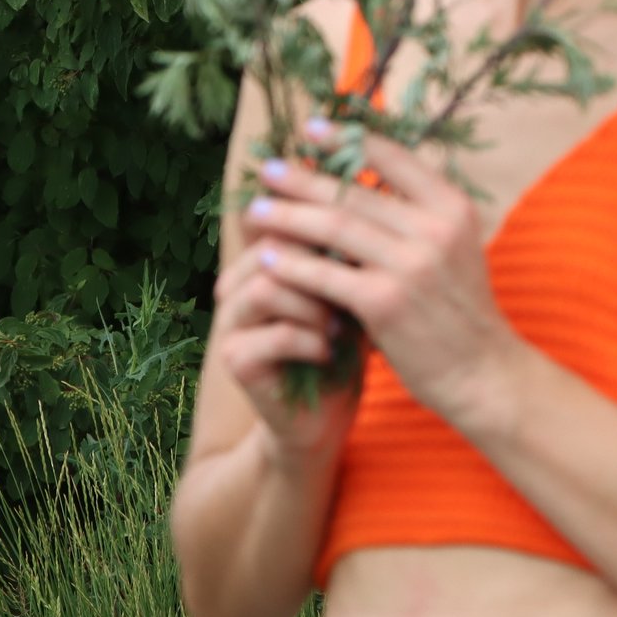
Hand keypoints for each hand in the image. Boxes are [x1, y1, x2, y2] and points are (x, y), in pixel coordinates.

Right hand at [209, 200, 360, 466]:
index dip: (322, 220)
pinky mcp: (237, 361)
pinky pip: (274, 335)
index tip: (365, 233)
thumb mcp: (351, 290)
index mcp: (263, 259)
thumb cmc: (343, 345)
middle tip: (356, 275)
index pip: (285, 216)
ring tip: (342, 321)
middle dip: (320, 261)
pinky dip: (311, 341)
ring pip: (268, 286)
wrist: (323, 418)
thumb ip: (351, 250)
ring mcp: (232, 322)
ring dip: (314, 303)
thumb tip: (383, 198)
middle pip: (272, 245)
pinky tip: (331, 350)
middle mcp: (239, 283)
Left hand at [245, 122, 530, 432]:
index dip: (348, 139)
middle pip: (353, 191)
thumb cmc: (458, 310)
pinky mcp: (385, 303)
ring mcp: (410, 265)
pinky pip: (325, 274)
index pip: (393, 158)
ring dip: (288, 216)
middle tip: (266, 168)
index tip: (311, 129)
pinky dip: (292, 264)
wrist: (481, 372)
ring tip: (256, 211)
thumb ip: (419, 213)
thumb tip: (368, 175)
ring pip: (334, 227)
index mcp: (452, 207)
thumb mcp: (456, 248)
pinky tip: (266, 258)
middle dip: (304, 178)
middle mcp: (435, 229)